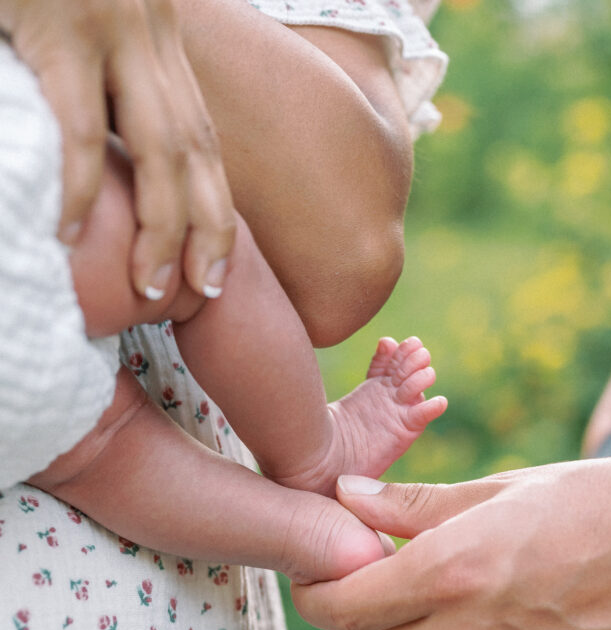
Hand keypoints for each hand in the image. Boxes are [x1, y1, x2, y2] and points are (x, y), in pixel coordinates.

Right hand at [0, 0, 233, 298]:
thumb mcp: (74, 10)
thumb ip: (91, 68)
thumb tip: (90, 128)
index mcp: (154, 34)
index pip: (200, 133)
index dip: (215, 202)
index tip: (216, 259)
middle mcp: (149, 32)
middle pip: (197, 150)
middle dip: (210, 227)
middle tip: (205, 289)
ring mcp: (111, 26)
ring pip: (160, 148)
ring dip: (163, 226)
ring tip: (152, 286)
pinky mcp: (61, 24)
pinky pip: (81, 125)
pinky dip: (82, 186)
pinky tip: (70, 231)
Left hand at [292, 459, 610, 629]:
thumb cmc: (595, 499)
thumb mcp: (500, 488)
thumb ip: (412, 504)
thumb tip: (345, 497)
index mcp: (451, 569)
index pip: (339, 605)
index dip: (315, 591)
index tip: (321, 574)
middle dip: (362, 609)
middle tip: (385, 578)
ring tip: (440, 609)